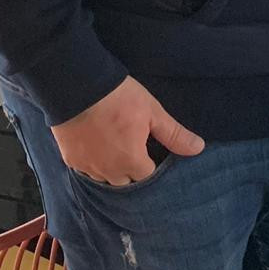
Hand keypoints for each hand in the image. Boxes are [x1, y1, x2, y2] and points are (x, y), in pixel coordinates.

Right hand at [50, 75, 204, 184]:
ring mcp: (87, 166)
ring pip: (104, 178)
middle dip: (132, 171)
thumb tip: (198, 148)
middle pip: (125, 181)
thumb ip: (173, 134)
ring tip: (116, 150)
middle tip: (135, 150)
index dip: (152, 166)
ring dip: (112, 169)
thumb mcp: (152, 112)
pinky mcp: (70, 159)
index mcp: (131, 161)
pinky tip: (97, 148)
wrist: (78, 87)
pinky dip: (93, 163)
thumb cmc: (119, 98)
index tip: (153, 153)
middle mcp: (108, 171)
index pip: (147, 177)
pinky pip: (86, 170)